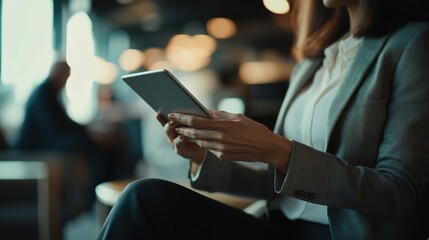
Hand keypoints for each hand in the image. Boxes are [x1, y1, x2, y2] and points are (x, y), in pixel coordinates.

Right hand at [156, 113, 205, 163]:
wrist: (202, 152)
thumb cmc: (198, 136)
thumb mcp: (193, 125)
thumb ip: (190, 118)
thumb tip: (191, 105)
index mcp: (174, 127)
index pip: (166, 120)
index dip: (161, 115)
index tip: (159, 110)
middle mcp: (172, 135)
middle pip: (166, 126)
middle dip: (166, 119)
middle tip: (168, 114)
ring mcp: (174, 143)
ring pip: (169, 135)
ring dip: (169, 128)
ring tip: (171, 123)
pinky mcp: (179, 150)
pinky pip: (177, 144)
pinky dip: (178, 140)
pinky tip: (181, 136)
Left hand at [169, 110, 291, 170]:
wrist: (266, 147)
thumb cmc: (253, 129)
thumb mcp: (238, 117)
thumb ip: (220, 115)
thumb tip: (207, 111)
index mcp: (222, 125)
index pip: (196, 120)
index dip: (182, 117)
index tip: (173, 114)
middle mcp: (219, 138)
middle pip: (194, 132)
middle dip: (182, 128)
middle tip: (174, 124)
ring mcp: (220, 149)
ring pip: (200, 142)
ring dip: (190, 136)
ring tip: (183, 131)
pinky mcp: (223, 157)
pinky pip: (210, 149)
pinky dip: (205, 143)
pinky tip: (202, 139)